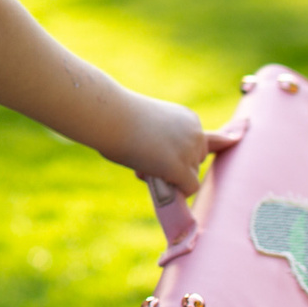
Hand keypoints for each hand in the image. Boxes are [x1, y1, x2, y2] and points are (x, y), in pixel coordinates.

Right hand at [107, 96, 236, 196]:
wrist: (109, 115)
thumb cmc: (117, 118)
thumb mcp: (148, 123)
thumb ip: (163, 141)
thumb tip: (157, 167)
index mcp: (189, 118)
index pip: (198, 144)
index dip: (178, 152)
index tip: (161, 146)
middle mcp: (195, 133)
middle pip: (197, 162)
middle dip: (177, 166)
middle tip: (146, 159)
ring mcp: (189, 150)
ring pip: (191, 176)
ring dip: (171, 177)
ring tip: (141, 165)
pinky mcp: (180, 167)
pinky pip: (189, 188)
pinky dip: (177, 191)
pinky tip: (157, 182)